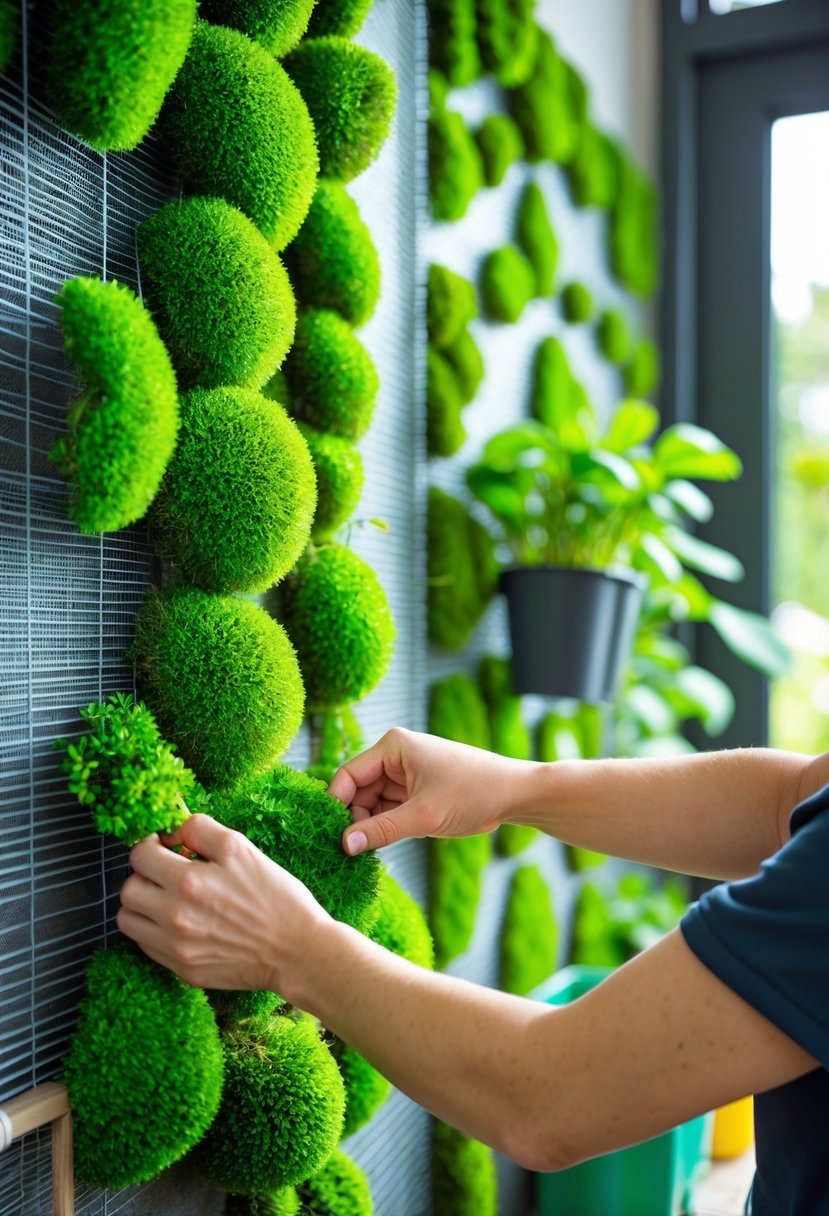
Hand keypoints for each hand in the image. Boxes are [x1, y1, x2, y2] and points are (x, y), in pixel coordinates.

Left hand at [117, 814, 327, 998]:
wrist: (297, 951)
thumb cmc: (275, 896)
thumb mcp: (242, 849)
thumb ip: (200, 829)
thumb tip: (171, 830)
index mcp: (189, 882)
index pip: (139, 856)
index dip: (149, 844)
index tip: (164, 846)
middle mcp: (175, 918)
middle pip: (128, 890)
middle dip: (144, 874)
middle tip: (168, 872)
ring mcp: (176, 948)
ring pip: (128, 921)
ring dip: (142, 904)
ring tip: (167, 898)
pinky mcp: (183, 969)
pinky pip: (146, 946)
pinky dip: (154, 930)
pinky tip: (181, 922)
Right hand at [329, 727, 526, 855]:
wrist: (514, 794)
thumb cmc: (473, 793)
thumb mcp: (424, 816)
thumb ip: (381, 831)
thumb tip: (344, 846)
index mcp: (392, 747)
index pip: (348, 775)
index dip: (337, 805)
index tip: (331, 836)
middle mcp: (395, 757)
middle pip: (358, 791)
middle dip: (355, 819)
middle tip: (351, 852)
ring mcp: (405, 775)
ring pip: (372, 804)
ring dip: (371, 826)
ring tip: (370, 851)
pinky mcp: (415, 793)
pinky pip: (388, 811)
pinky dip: (384, 828)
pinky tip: (383, 847)